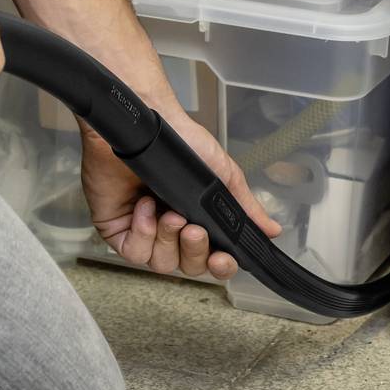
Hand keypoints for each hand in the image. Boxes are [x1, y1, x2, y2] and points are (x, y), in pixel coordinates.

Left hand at [81, 100, 282, 284]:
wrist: (149, 122)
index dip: (218, 266)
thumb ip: (245, 207)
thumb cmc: (183, 142)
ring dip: (168, 240)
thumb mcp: (224, 176)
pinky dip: (142, 234)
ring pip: (160, 263)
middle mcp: (171, 230)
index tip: (222, 260)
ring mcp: (142, 230)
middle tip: (194, 229)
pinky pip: (133, 251)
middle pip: (187, 266)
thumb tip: (273, 230)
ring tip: (170, 214)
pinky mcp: (116, 227)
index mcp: (197, 222)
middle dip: (194, 251)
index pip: (211, 259)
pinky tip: (145, 207)